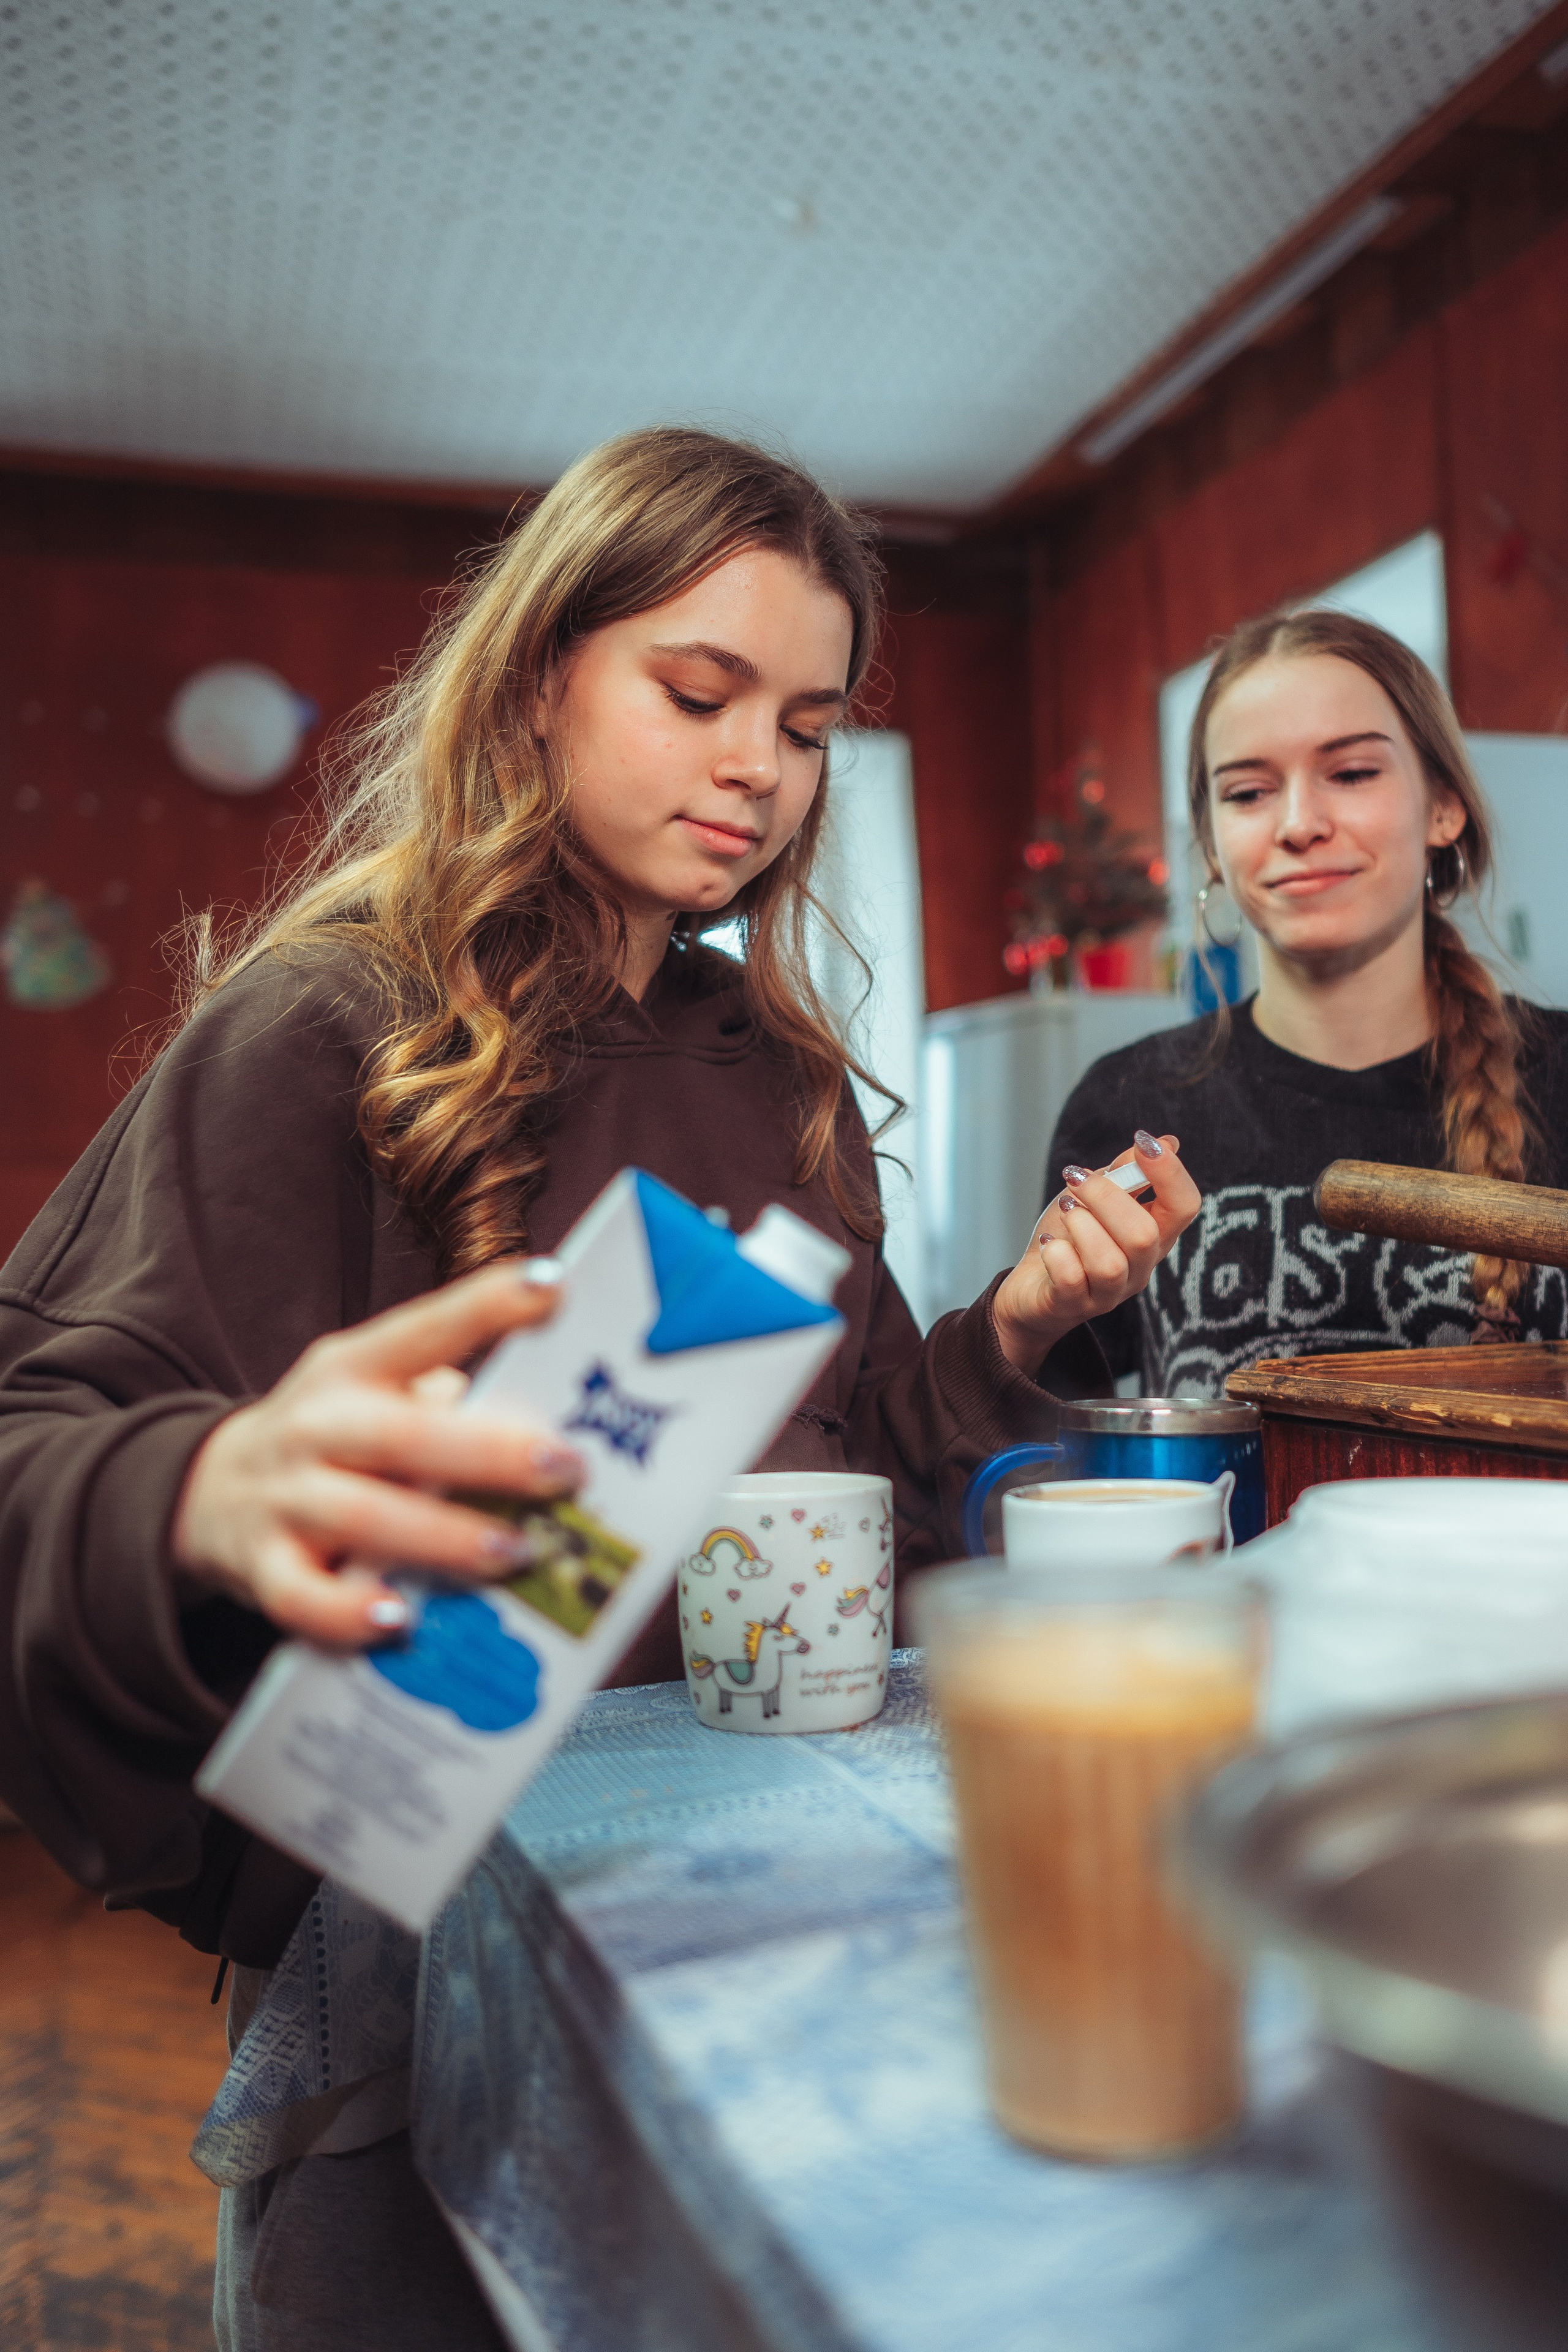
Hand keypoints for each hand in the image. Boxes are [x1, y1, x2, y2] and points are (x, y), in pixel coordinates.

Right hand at [171, 1261, 583, 1648]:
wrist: (205, 1488)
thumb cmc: (330, 1439)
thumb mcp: (373, 1394)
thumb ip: (448, 1404)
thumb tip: (555, 1429)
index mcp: (353, 1368)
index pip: (422, 1328)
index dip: (485, 1306)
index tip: (551, 1288)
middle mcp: (316, 1424)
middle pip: (402, 1433)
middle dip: (490, 1452)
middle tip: (565, 1468)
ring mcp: (285, 1497)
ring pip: (365, 1516)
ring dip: (444, 1538)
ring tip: (515, 1552)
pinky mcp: (262, 1568)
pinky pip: (303, 1597)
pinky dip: (350, 1612)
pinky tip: (399, 1619)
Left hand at [990, 1131, 1200, 1371]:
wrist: (1031, 1286)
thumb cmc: (1069, 1237)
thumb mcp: (1095, 1197)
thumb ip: (1127, 1172)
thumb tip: (1166, 1142)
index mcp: (1154, 1236)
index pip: (1185, 1206)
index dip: (1170, 1172)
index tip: (1142, 1142)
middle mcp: (1139, 1268)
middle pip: (1144, 1235)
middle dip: (1105, 1196)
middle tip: (1075, 1178)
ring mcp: (1108, 1292)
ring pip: (1109, 1262)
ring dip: (1080, 1225)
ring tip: (1064, 1212)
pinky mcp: (1072, 1305)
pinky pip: (1071, 1279)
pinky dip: (1056, 1253)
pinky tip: (1049, 1244)